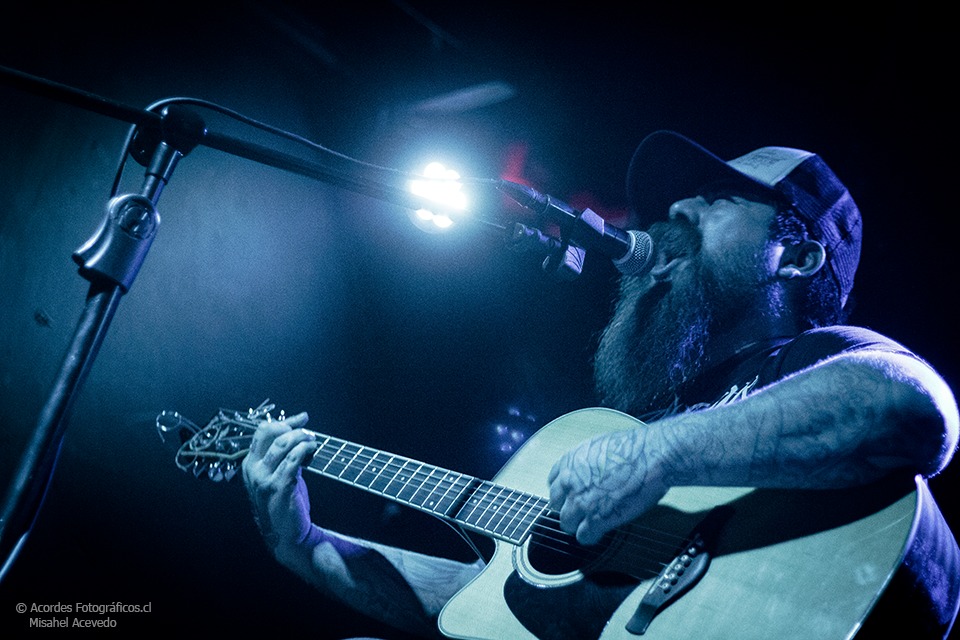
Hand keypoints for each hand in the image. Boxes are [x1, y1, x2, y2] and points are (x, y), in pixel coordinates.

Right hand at [241, 412, 316, 555]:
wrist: (286, 535)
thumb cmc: (283, 502)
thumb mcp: (277, 475)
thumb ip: (284, 454)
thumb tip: (299, 428)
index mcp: (250, 465)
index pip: (262, 432)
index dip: (284, 421)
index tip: (302, 418)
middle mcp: (253, 470)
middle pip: (271, 434)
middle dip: (293, 428)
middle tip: (309, 432)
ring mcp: (264, 479)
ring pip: (282, 444)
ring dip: (301, 438)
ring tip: (313, 440)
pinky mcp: (279, 488)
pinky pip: (292, 460)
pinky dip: (304, 450)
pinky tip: (312, 449)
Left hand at [547, 426, 668, 545]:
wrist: (649, 455)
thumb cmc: (632, 448)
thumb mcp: (597, 447)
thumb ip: (585, 463)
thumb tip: (588, 472)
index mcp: (569, 462)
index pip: (553, 484)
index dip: (564, 492)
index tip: (573, 496)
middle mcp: (569, 482)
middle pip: (556, 506)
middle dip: (569, 509)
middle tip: (585, 510)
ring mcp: (581, 502)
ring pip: (566, 524)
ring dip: (578, 525)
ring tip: (593, 523)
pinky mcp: (596, 518)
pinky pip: (584, 536)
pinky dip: (592, 536)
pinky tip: (601, 531)